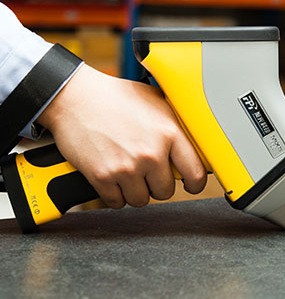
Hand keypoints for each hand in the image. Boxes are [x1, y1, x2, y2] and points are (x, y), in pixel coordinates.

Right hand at [37, 64, 206, 207]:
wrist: (75, 97)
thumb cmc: (115, 97)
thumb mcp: (156, 101)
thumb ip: (175, 124)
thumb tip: (193, 139)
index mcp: (169, 132)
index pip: (195, 172)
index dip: (195, 183)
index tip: (190, 184)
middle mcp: (151, 152)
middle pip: (166, 191)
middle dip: (157, 183)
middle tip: (146, 170)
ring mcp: (127, 167)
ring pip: (141, 200)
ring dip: (135, 190)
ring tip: (128, 171)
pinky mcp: (103, 177)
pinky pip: (117, 202)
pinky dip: (114, 194)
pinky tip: (112, 176)